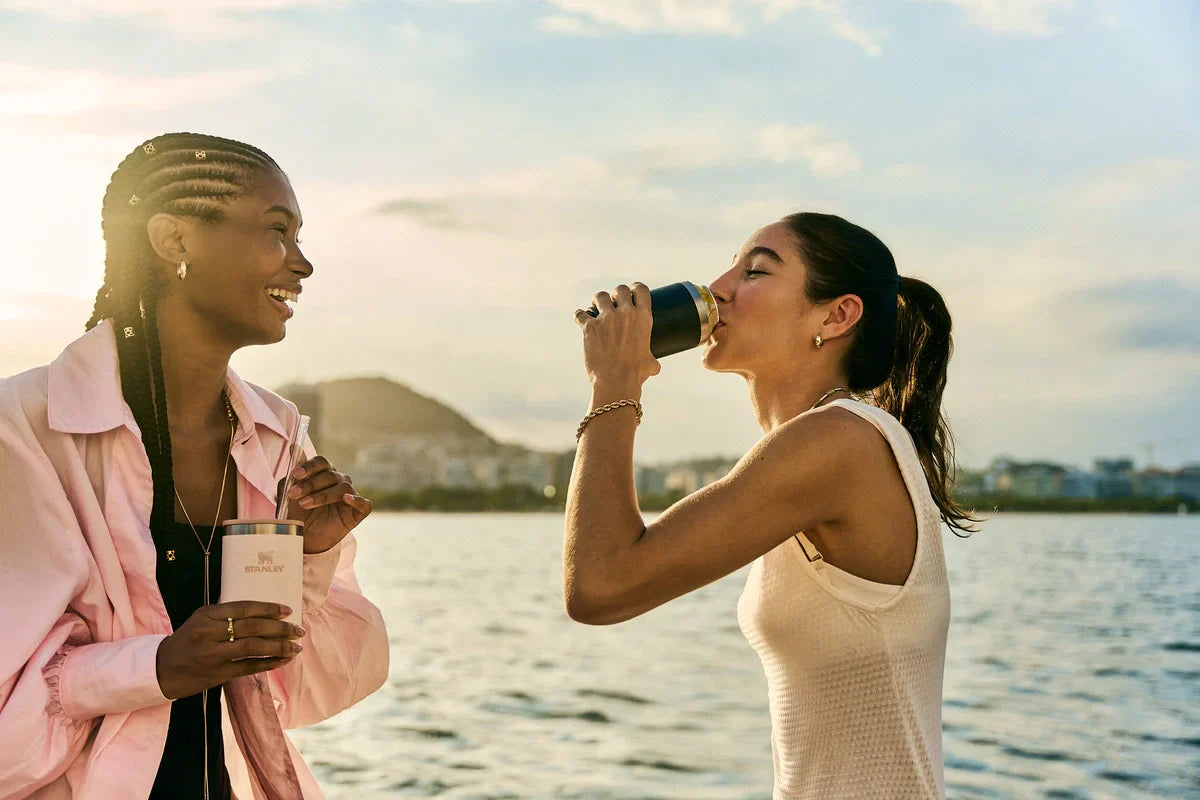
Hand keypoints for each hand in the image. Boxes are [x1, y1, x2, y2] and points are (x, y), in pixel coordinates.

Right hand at [156, 601, 303, 699]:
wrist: (161, 669)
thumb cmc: (186, 640)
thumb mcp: (200, 619)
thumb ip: (225, 614)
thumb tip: (263, 612)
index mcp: (207, 615)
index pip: (243, 608)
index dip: (267, 609)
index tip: (287, 610)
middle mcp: (210, 633)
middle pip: (252, 628)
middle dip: (280, 628)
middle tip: (298, 629)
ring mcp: (214, 655)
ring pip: (253, 647)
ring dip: (279, 646)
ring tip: (296, 646)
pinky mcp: (217, 674)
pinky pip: (249, 667)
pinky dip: (269, 663)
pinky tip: (284, 660)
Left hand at [280, 456, 372, 553]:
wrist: (305, 538)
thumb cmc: (299, 514)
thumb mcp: (290, 493)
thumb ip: (293, 473)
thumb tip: (293, 446)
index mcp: (325, 473)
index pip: (322, 462)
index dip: (310, 466)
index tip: (296, 474)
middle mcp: (340, 481)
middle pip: (330, 475)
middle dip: (310, 485)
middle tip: (294, 495)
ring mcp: (351, 495)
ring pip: (343, 487)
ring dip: (323, 495)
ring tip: (305, 504)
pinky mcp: (359, 511)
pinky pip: (364, 503)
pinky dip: (356, 499)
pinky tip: (346, 499)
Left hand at [573, 283, 660, 388]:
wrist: (617, 382)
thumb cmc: (636, 374)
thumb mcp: (651, 364)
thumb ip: (652, 360)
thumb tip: (654, 366)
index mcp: (643, 317)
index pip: (641, 289)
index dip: (634, 289)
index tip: (630, 294)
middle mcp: (625, 313)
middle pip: (620, 289)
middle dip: (616, 294)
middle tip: (612, 304)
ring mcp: (606, 319)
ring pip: (600, 296)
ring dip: (598, 301)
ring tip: (596, 308)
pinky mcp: (590, 327)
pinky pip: (580, 313)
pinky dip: (580, 316)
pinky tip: (581, 320)